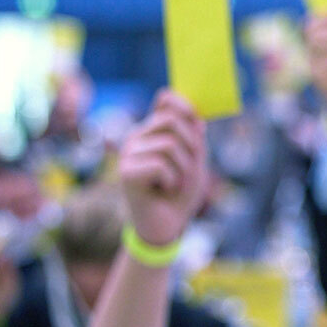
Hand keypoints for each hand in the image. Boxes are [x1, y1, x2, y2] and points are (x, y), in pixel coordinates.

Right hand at [118, 89, 206, 248]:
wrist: (167, 226)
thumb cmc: (180, 193)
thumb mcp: (195, 160)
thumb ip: (193, 136)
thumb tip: (191, 112)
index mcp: (153, 130)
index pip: (166, 100)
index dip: (186, 107)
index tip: (200, 127)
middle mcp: (137, 137)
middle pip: (172, 120)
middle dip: (192, 146)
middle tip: (190, 169)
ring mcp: (128, 153)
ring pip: (169, 145)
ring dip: (184, 169)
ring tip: (176, 183)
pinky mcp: (126, 172)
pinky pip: (161, 165)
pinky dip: (172, 181)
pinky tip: (165, 190)